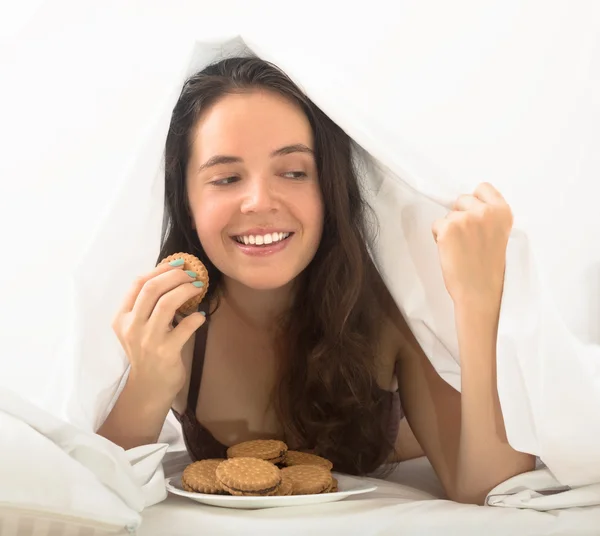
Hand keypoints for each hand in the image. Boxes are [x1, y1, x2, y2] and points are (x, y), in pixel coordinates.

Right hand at [111, 259, 206, 394]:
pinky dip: (196, 317)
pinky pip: (185, 326)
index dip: (160, 269)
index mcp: (122, 317)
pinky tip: (201, 316)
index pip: (138, 284)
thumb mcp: (137, 329)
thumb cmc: (146, 354)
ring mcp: (148, 340)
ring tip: (198, 288)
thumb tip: (172, 277)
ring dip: (186, 290)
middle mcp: (132, 326)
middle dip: (175, 276)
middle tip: (192, 274)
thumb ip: (147, 307)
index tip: (179, 263)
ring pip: (167, 303)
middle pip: (152, 288)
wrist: (149, 388)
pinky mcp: (166, 351)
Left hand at [432, 182, 512, 309]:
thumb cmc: (488, 267)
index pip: (483, 188)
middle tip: (467, 238)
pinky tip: (451, 251)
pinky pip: (436, 225)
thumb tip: (469, 205)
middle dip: (460, 214)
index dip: (474, 201)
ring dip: (449, 228)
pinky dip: (439, 237)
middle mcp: (485, 211)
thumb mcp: (499, 234)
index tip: (474, 215)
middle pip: (462, 199)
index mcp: (503, 212)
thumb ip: (488, 216)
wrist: (480, 291)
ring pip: (448, 214)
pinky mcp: (448, 228)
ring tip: (461, 248)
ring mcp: (466, 218)